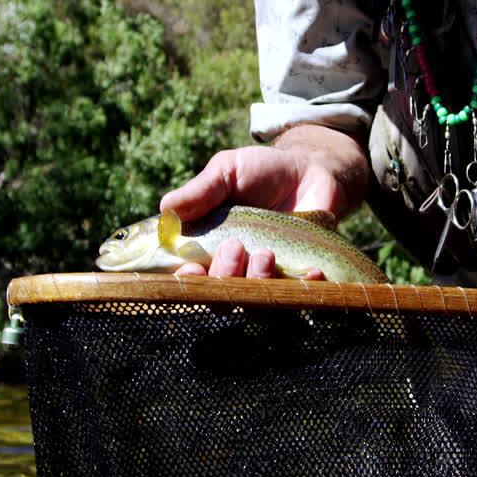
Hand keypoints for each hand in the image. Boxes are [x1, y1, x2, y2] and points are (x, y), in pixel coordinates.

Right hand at [159, 124, 368, 277]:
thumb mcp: (227, 171)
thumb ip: (200, 191)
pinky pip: (298, 297)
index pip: (190, 278)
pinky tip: (311, 271)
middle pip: (220, 297)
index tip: (191, 268)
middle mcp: (234, 270)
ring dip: (256, 282)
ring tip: (266, 252)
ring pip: (255, 305)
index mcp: (208, 249)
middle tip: (234, 245)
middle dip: (224, 275)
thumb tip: (166, 209)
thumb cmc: (261, 171)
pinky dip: (302, 288)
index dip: (187, 281)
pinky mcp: (299, 280)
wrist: (310, 171)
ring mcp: (267, 279)